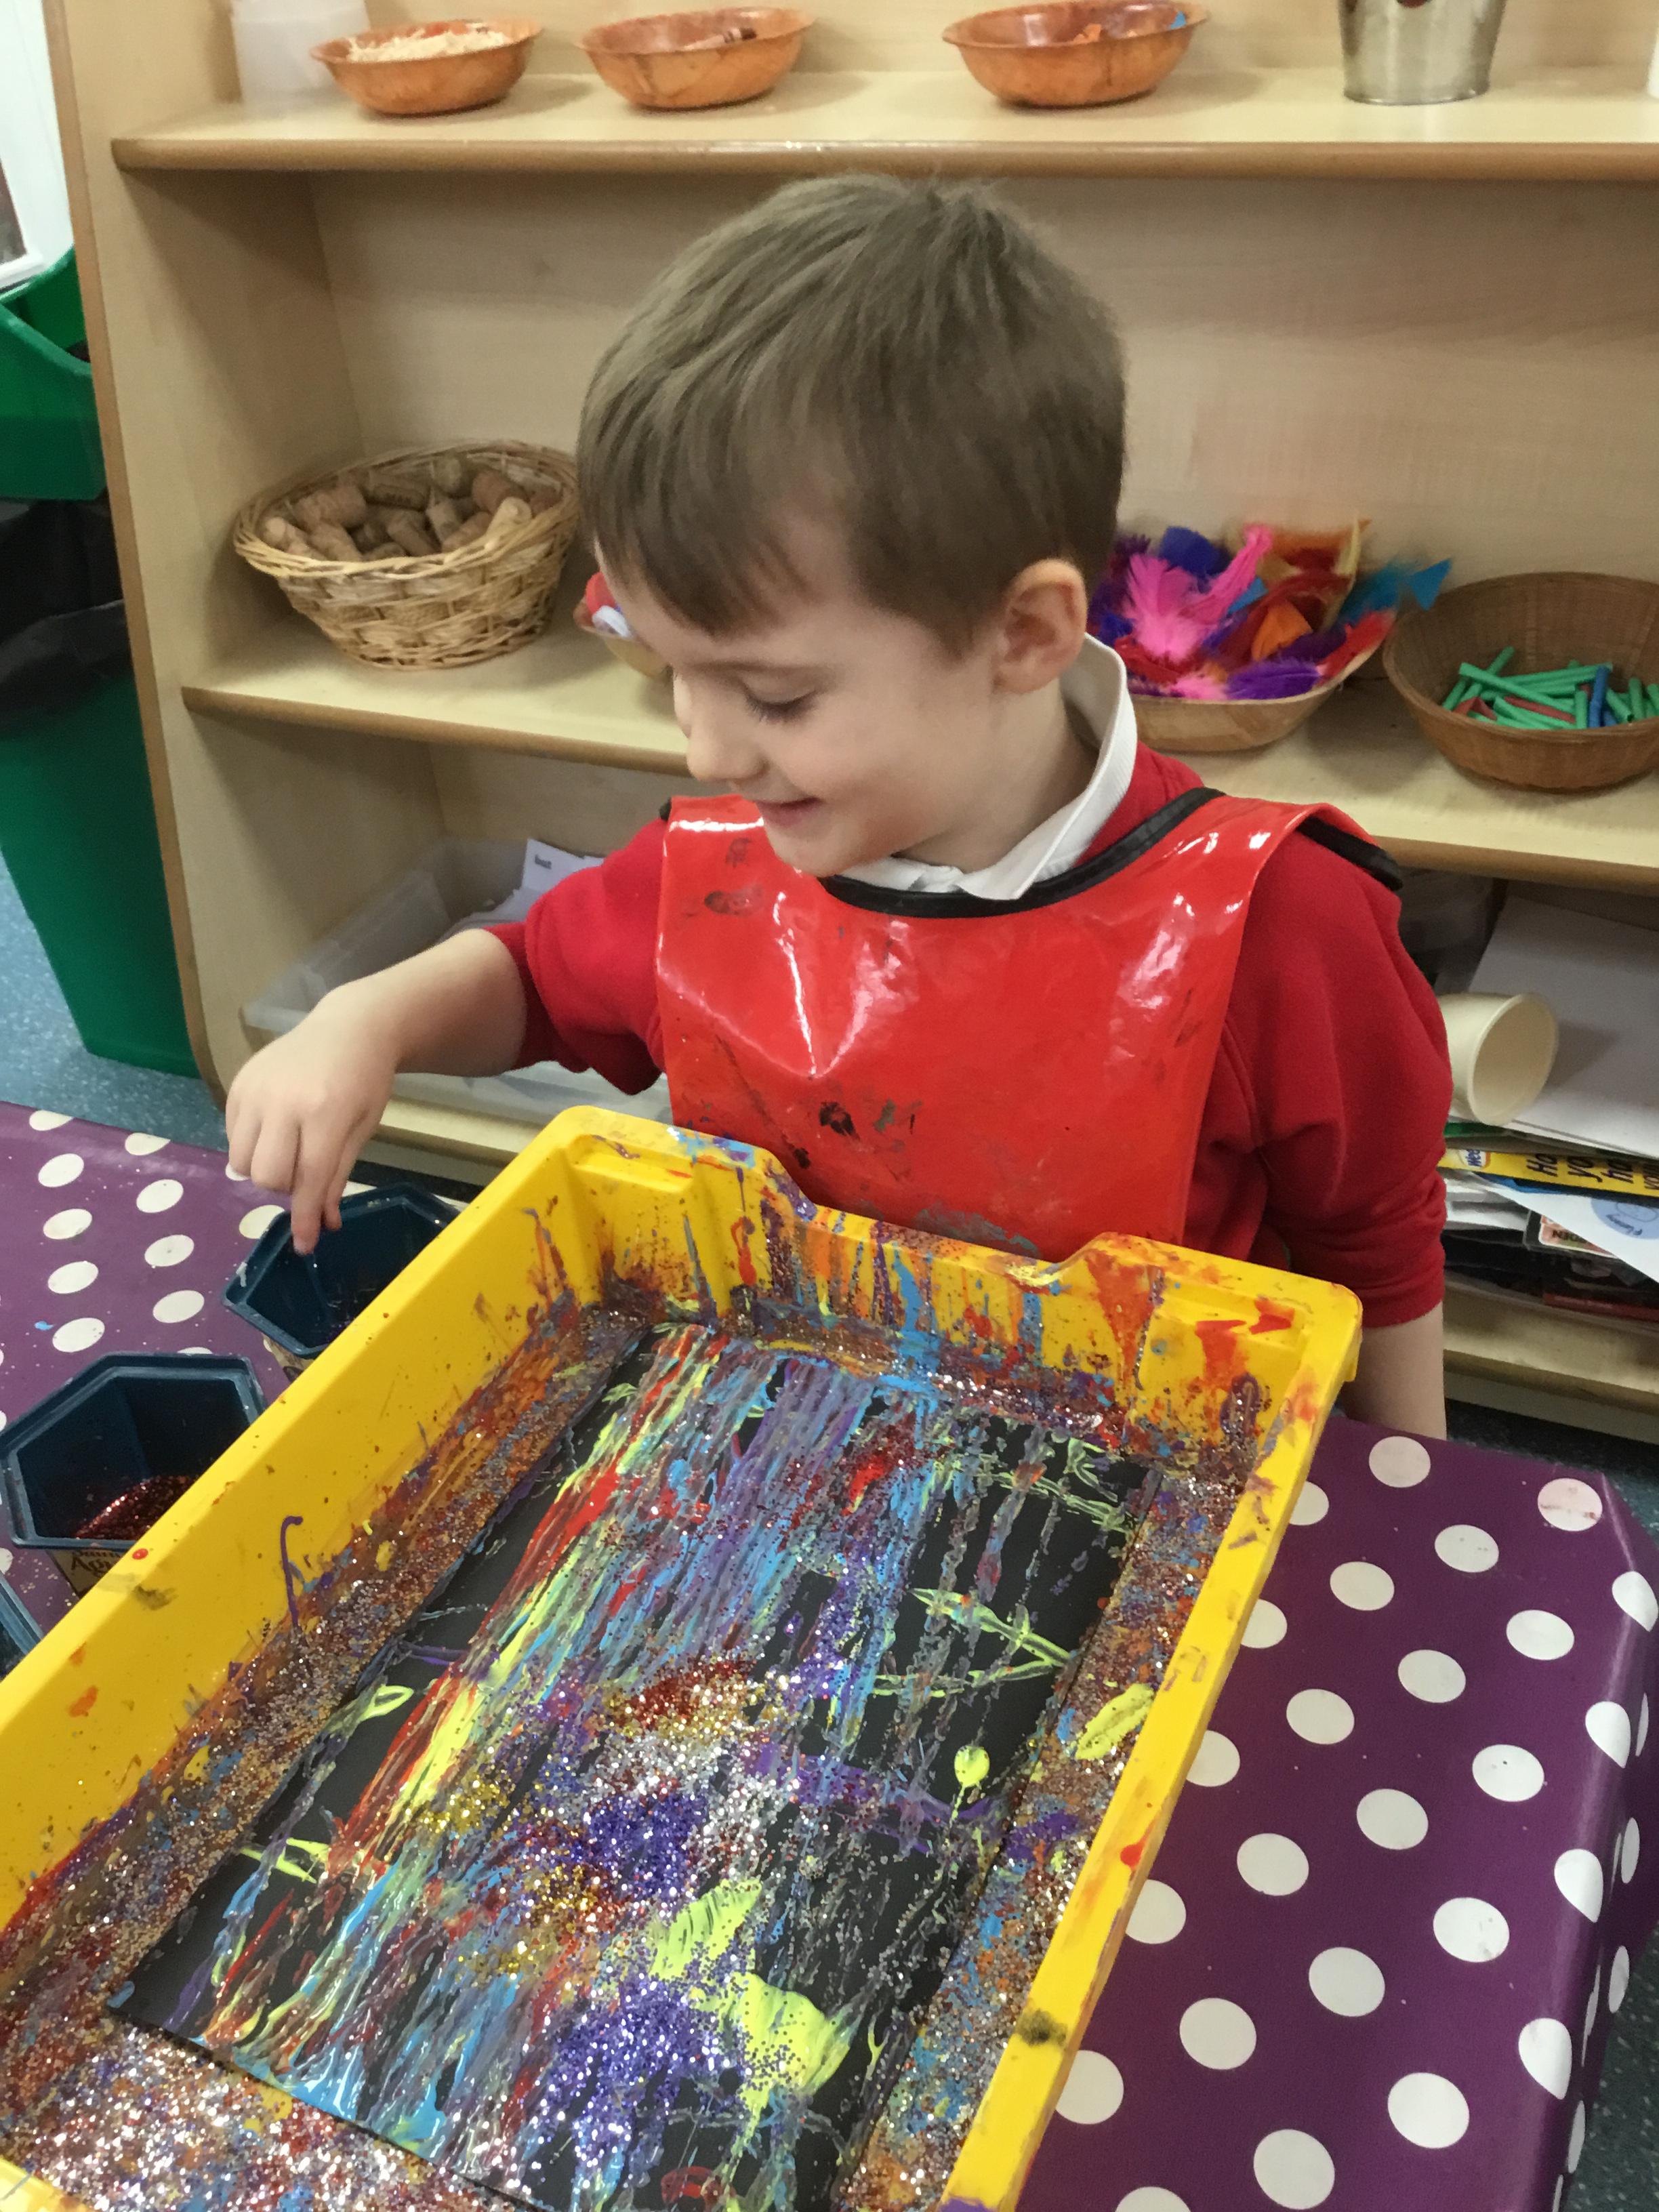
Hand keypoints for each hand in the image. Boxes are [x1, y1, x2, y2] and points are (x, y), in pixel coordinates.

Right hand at [226, 995, 397, 1253]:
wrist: (348, 1028)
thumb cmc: (365, 1081)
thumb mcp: (361, 1129)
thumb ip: (338, 1177)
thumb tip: (321, 1226)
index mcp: (323, 1113)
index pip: (308, 1180)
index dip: (305, 1218)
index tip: (303, 1245)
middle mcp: (281, 1102)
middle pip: (266, 1176)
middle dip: (285, 1187)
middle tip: (307, 1169)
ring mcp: (254, 1091)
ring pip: (242, 1161)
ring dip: (265, 1169)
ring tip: (290, 1146)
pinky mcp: (236, 1085)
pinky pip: (232, 1137)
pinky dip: (252, 1145)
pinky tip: (276, 1126)